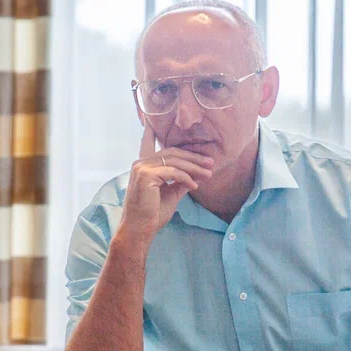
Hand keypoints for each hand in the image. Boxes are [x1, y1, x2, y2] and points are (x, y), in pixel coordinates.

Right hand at [121, 118, 214, 243]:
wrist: (140, 229)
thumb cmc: (152, 215)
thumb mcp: (170, 195)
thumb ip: (180, 183)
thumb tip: (196, 177)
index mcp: (143, 166)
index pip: (149, 144)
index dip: (150, 132)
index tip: (151, 121)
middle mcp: (140, 163)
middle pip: (171, 153)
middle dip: (193, 157)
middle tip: (210, 162)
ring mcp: (141, 168)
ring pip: (174, 161)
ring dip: (194, 167)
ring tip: (209, 174)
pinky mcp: (146, 175)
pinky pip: (173, 172)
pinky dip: (186, 178)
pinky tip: (195, 185)